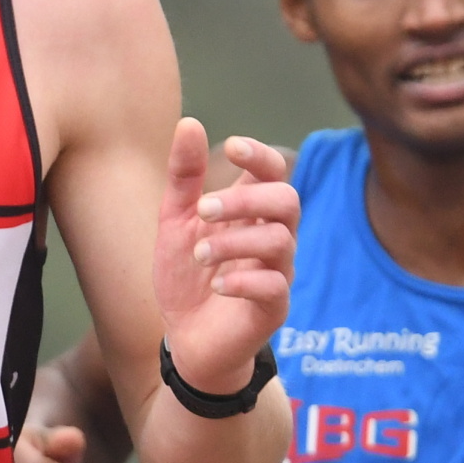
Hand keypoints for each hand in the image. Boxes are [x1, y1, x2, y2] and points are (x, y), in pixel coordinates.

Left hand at [155, 119, 296, 401]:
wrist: (186, 339)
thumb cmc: (187, 277)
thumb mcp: (176, 222)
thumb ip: (185, 177)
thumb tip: (189, 123)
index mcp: (251, 213)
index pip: (274, 172)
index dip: (260, 155)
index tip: (232, 147)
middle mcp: (272, 238)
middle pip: (287, 200)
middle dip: (245, 199)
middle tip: (203, 211)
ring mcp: (278, 273)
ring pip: (281, 241)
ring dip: (234, 241)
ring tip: (200, 255)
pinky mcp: (275, 308)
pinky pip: (275, 286)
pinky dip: (242, 280)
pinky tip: (216, 285)